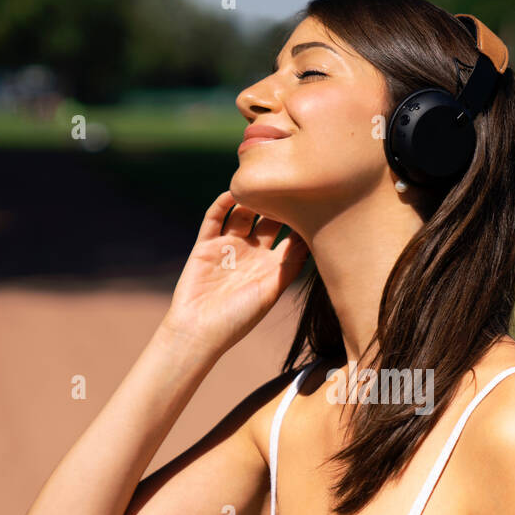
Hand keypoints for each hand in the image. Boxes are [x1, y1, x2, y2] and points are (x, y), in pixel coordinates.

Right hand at [160, 191, 309, 353]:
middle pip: (269, 220)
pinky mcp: (205, 245)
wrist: (199, 331)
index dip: (302, 221)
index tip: (315, 202)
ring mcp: (228, 247)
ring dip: (252, 199)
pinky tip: (234, 192)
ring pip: (243, 214)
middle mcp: (252, 254)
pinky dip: (222, 203)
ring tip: (263, 182)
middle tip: (290, 184)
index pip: (291, 237)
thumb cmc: (238, 318)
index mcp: (271, 267)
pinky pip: (214, 218)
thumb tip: (311, 238)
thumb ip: (289, 264)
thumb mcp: (271, 291)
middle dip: (279, 204)